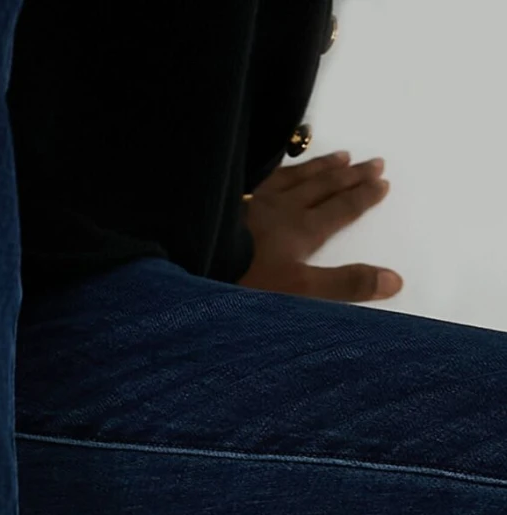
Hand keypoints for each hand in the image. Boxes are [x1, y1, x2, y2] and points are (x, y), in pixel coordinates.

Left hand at [239, 150, 401, 303]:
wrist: (189, 260)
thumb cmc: (243, 282)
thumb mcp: (299, 291)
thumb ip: (344, 287)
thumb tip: (394, 281)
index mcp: (301, 231)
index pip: (341, 210)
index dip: (363, 197)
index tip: (383, 182)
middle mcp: (282, 208)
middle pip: (323, 187)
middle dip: (351, 175)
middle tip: (374, 160)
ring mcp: (253, 200)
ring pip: (295, 176)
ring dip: (320, 166)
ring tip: (340, 154)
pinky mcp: (228, 199)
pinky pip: (261, 175)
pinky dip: (277, 165)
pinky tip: (277, 162)